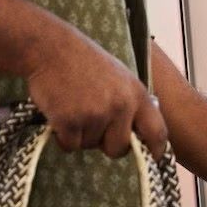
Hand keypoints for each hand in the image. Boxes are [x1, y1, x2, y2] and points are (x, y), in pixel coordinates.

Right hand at [25, 28, 168, 157]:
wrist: (49, 48)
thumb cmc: (82, 60)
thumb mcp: (119, 76)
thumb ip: (130, 102)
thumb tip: (139, 131)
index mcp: (136, 93)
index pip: (157, 131)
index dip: (156, 149)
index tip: (152, 157)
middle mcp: (120, 106)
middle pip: (118, 148)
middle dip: (105, 144)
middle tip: (92, 124)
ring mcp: (95, 114)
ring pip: (90, 146)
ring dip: (80, 135)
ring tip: (72, 107)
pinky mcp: (70, 122)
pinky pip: (70, 145)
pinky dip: (62, 136)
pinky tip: (59, 114)